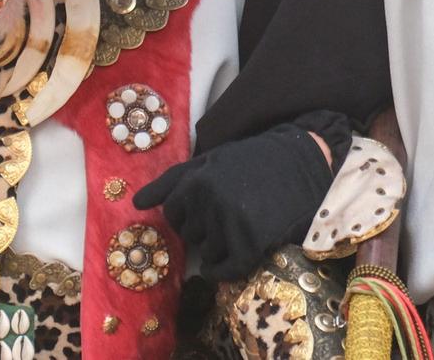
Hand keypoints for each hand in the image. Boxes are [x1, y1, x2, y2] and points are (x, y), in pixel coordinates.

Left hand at [134, 113, 352, 280]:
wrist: (298, 162)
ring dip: (218, 249)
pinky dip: (224, 272)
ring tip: (237, 228)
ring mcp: (230, 223)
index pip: (172, 214)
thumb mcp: (206, 161)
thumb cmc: (248, 162)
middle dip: (203, 230)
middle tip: (226, 216)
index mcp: (195, 181)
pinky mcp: (252, 241)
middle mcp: (209, 202)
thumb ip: (169, 182)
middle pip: (190, 236)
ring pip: (208, 254)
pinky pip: (228, 269)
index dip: (186, 215)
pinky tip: (229, 262)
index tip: (203, 210)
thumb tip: (135, 203)